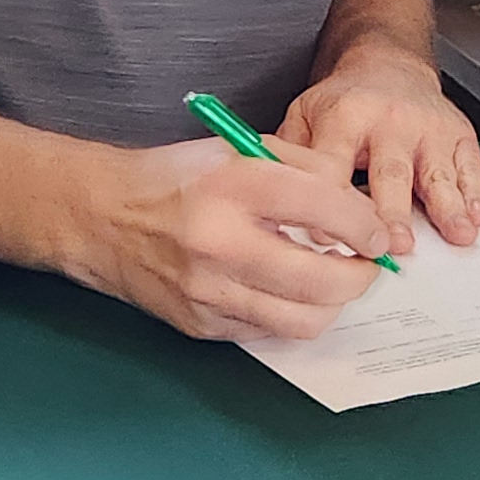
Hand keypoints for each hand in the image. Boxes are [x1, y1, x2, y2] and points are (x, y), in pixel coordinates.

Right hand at [84, 138, 394, 344]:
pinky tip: (289, 290)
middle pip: (320, 281)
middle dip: (360, 277)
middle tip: (367, 265)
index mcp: (232, 185)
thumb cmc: (177, 178)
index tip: (378, 234)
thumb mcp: (241, 148)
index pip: (322, 209)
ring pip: (302, 320)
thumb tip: (358, 212)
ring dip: (333, 304)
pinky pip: (269, 331)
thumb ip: (306, 170)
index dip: (365, 227)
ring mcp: (208, 292)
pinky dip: (291, 313)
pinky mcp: (201, 325)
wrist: (102, 217)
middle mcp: (219, 242)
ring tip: (334, 280)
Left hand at [279, 63, 479, 258]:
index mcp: (344, 118)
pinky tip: (475, 217)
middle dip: (393, 211)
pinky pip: (469, 166)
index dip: (328, 202)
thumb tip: (272, 206)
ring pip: (436, 172)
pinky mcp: (458, 133)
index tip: (325, 236)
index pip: (333, 166)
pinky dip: (474, 194)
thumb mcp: (305, 115)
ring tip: (455, 234)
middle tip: (395, 246)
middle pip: (390, 173)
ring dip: (446, 206)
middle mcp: (388, 122)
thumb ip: (289, 158)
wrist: (387, 64)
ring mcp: (427, 128)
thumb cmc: (345, 103)